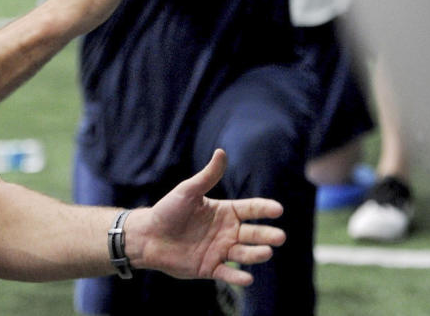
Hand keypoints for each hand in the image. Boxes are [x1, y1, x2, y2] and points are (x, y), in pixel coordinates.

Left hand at [126, 149, 285, 286]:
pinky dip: (237, 277)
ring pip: (244, 254)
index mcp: (224, 212)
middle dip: (267, 235)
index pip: (250, 209)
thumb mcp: (188, 191)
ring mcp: (220, 250)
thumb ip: (208, 176)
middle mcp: (227, 232)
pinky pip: (227, 273)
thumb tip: (221, 151)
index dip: (264, 209)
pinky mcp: (210, 268)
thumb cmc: (168, 210)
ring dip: (256, 254)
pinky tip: (247, 278)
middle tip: (280, 236)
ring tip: (267, 252)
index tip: (278, 209)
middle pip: (252, 234)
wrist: (148, 236)